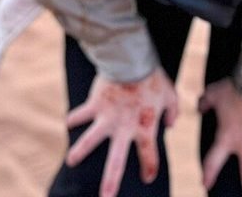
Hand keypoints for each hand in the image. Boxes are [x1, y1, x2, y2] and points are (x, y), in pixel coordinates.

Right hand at [65, 68, 178, 196]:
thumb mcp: (171, 96)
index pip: (149, 157)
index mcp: (145, 129)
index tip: (146, 177)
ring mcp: (107, 117)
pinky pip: (81, 113)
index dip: (148, 169)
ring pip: (90, 140)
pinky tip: (68, 124)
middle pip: (116, 161)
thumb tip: (169, 124)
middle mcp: (124, 128)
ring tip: (70, 162)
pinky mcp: (95, 104)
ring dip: (80, 152)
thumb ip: (173, 113)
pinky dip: (74, 118)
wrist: (132, 60)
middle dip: (110, 182)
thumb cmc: (153, 78)